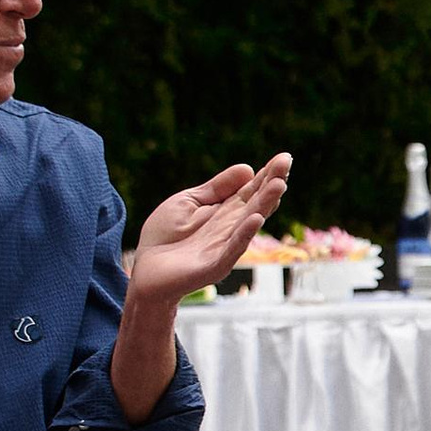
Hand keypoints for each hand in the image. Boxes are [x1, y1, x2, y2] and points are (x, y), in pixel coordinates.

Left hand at [127, 154, 293, 308]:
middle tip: (286, 163)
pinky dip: (244, 235)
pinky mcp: (214, 266)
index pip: (251, 190)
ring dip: (265, 205)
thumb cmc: (164, 237)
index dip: (267, 174)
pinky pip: (232, 250)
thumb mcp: (189, 202)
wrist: (144, 272)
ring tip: (278, 186)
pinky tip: (255, 219)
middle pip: (256, 203)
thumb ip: (216, 188)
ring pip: (249, 224)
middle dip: (272, 184)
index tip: (284, 157)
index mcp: (226, 212)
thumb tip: (248, 168)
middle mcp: (231, 228)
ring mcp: (225, 248)